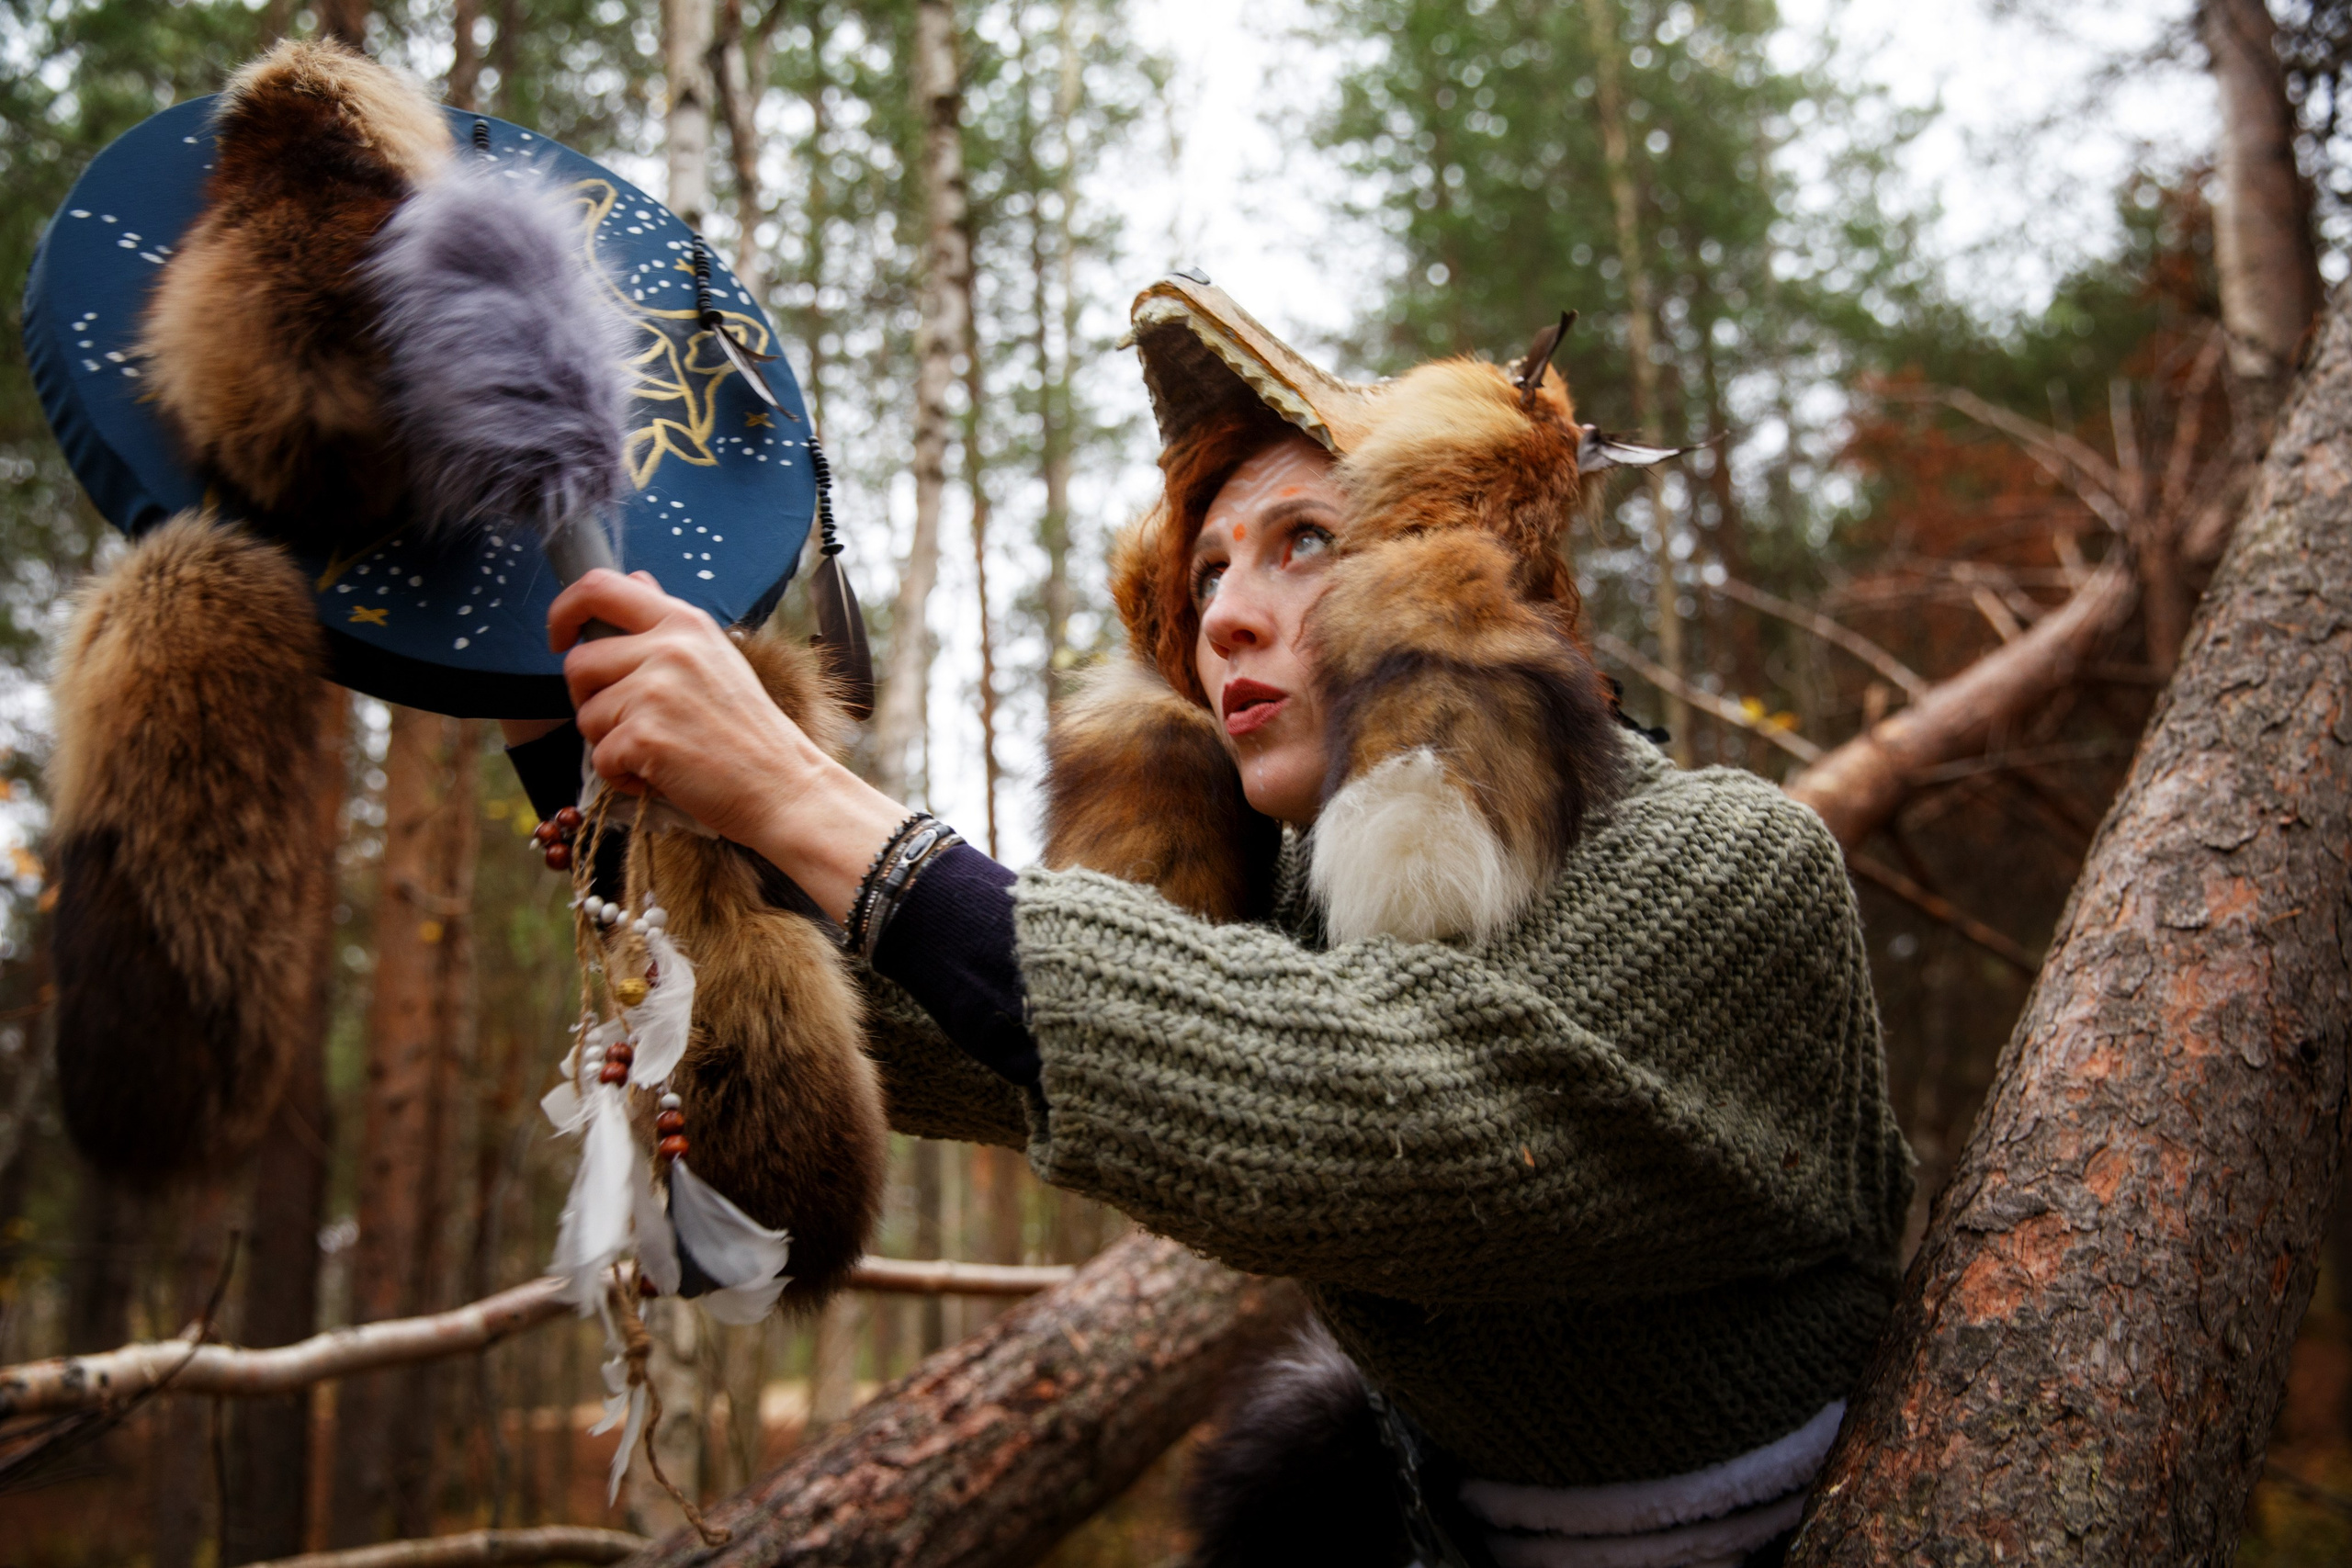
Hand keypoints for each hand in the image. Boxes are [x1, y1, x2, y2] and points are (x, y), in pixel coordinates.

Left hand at [548, 570, 909, 921]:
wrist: (784, 786)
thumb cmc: (749, 731)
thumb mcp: (715, 657)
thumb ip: (666, 623)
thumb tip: (634, 581)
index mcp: (685, 622)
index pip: (598, 587)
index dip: (565, 610)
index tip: (562, 638)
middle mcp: (669, 648)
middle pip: (579, 662)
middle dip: (588, 699)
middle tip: (625, 722)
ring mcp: (655, 691)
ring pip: (586, 715)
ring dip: (609, 743)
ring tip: (657, 752)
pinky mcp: (645, 736)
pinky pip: (600, 757)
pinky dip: (622, 777)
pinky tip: (660, 776)